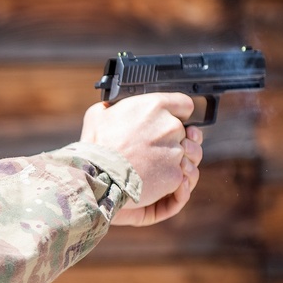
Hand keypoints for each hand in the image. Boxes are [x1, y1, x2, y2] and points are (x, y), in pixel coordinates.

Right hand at [79, 93, 203, 226]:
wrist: (97, 177)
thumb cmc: (95, 146)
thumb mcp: (98, 115)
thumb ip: (115, 107)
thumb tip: (114, 107)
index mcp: (154, 106)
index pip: (184, 104)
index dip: (178, 113)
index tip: (171, 120)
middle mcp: (170, 126)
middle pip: (186, 131)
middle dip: (173, 139)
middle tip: (154, 148)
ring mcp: (176, 151)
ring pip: (187, 154)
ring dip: (174, 159)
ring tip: (155, 165)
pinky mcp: (175, 174)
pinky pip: (181, 175)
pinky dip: (170, 178)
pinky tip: (153, 178)